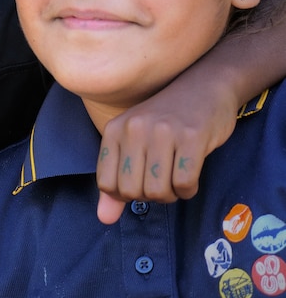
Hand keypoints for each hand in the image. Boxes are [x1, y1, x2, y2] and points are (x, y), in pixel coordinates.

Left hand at [95, 87, 236, 223]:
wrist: (204, 87)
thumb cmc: (165, 122)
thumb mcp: (134, 145)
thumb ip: (117, 184)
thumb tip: (104, 219)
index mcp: (114, 130)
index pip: (106, 184)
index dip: (125, 195)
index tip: (141, 183)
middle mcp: (134, 129)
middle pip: (132, 191)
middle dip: (150, 197)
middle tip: (162, 182)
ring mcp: (162, 132)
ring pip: (158, 191)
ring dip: (171, 194)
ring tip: (176, 178)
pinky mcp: (192, 137)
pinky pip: (184, 183)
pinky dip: (188, 190)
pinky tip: (191, 175)